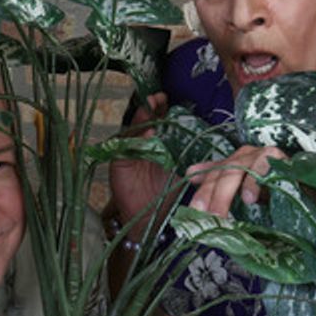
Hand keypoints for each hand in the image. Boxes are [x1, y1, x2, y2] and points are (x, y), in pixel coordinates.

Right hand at [107, 93, 171, 238]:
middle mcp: (140, 145)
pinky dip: (135, 139)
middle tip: (159, 97)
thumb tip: (196, 133)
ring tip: (151, 106)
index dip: (161, 109)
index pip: (157, 120)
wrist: (150, 217)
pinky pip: (125, 147)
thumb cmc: (166, 194)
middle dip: (150, 108)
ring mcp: (128, 153)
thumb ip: (183, 151)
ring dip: (142, 117)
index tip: (167, 98)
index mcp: (155, 144)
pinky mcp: (119, 162)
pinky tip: (147, 132)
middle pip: (143, 120)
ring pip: (133, 130)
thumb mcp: (179, 169)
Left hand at [186, 145, 287, 216]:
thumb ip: (220, 182)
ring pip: (238, 169)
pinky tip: (249, 198)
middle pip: (222, 173)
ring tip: (219, 213)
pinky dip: (254, 183)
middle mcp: (246, 156)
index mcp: (235, 162)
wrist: (309, 185)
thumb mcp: (245, 189)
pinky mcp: (280, 159)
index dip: (202, 191)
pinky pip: (264, 168)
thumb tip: (190, 174)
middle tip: (203, 216)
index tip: (193, 210)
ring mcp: (262, 155)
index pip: (213, 174)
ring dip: (226, 192)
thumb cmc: (275, 187)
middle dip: (210, 195)